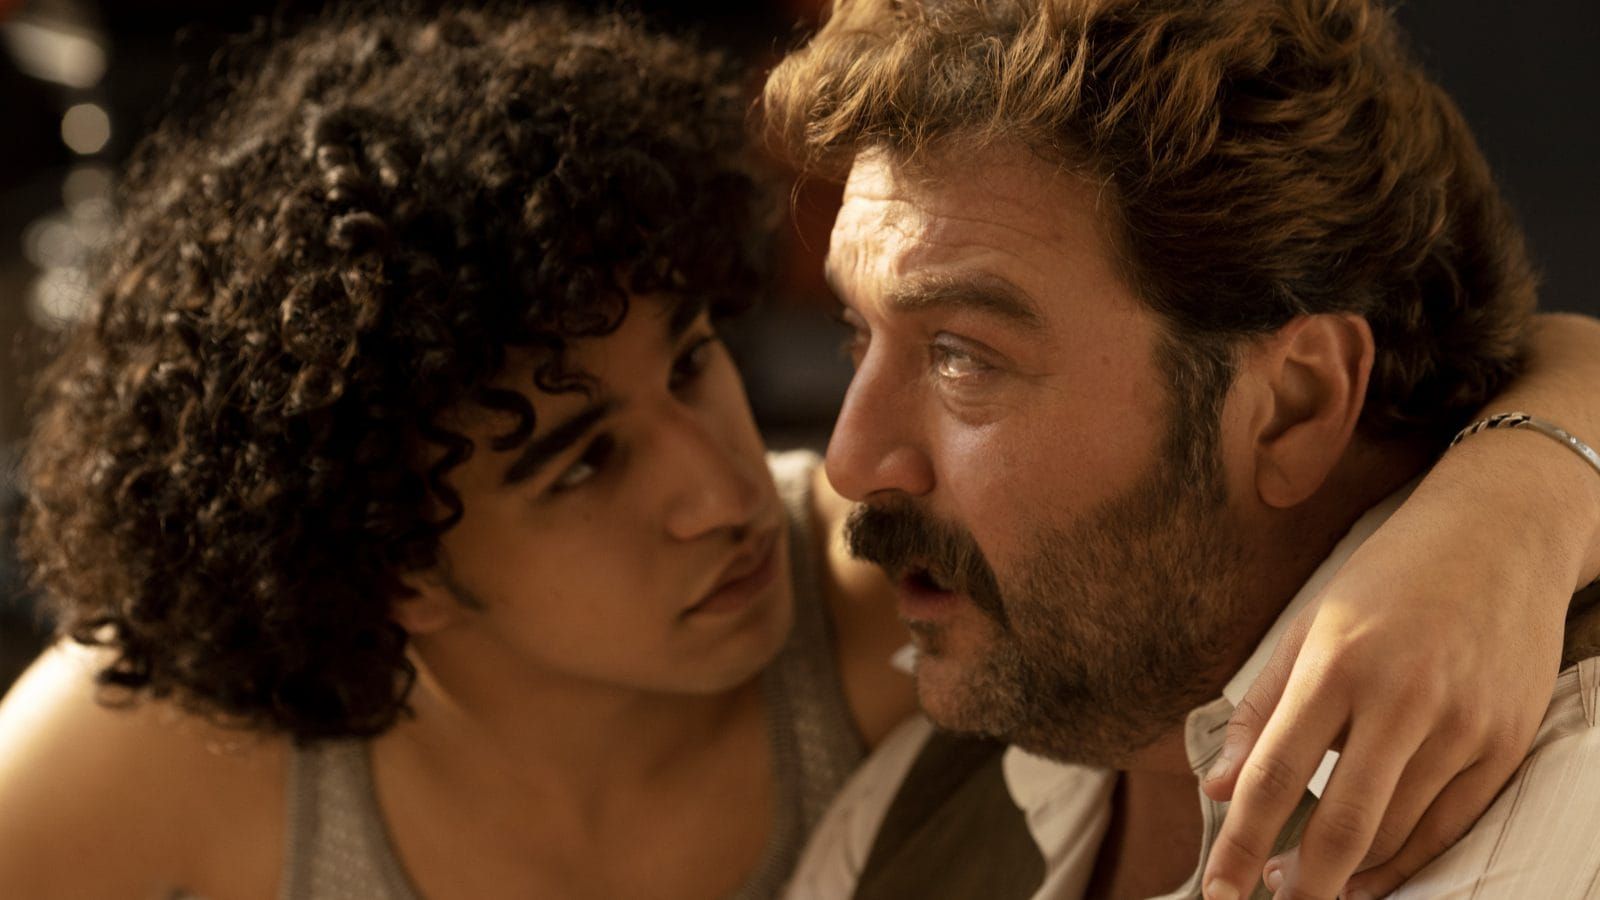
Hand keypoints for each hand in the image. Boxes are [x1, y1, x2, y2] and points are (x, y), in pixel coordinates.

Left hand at [1198, 446, 1575, 899]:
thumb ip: (1261, 709)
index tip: (1217, 890)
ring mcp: (1461, 724)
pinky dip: (1406, 861)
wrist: (1501, 534)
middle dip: (1302, 883)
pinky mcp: (1505, 741)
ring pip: (1396, 832)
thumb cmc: (1389, 579)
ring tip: (1308, 888)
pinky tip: (1368, 875)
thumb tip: (1216, 785)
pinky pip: (1449, 825)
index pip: (1274, 774)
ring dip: (1348, 875)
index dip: (1240, 842)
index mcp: (1337, 664)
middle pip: (1342, 822)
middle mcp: (1402, 698)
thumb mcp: (1309, 626)